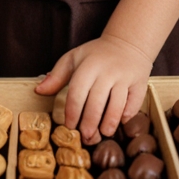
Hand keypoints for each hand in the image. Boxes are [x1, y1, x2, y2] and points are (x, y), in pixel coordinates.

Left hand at [35, 34, 151, 142]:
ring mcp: (125, 77)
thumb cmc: (97, 54)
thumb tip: (38, 91)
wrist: (129, 42)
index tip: (70, 126)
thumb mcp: (75, 58)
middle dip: (89, 124)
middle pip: (97, 103)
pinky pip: (133, 105)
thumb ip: (57, 75)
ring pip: (117, 107)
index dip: (73, 112)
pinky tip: (119, 122)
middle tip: (86, 137)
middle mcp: (108, 71)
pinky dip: (126, 116)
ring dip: (108, 125)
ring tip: (102, 133)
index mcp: (89, 65)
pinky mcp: (140, 83)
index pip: (78, 92)